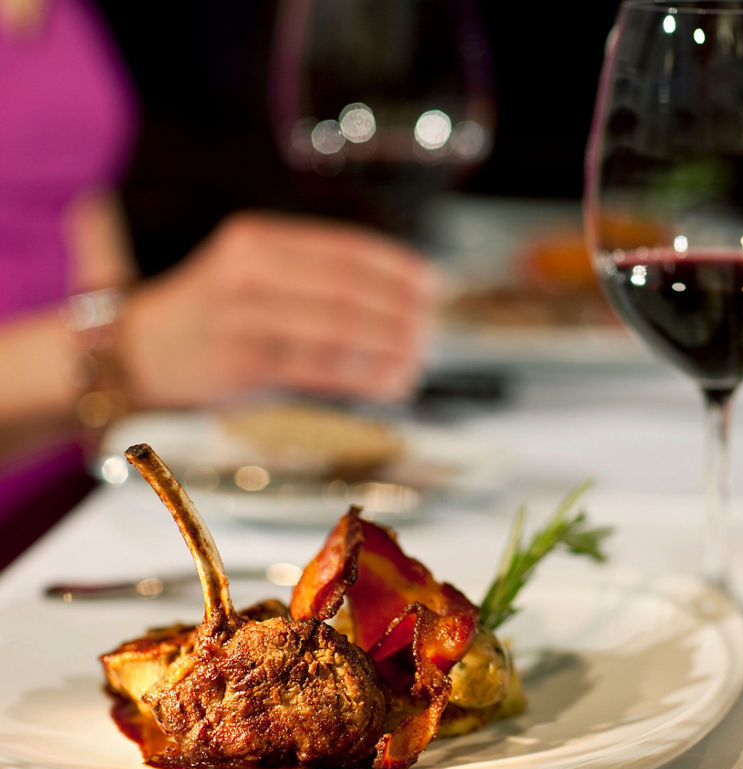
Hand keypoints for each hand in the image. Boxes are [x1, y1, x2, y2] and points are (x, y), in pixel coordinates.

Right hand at [120, 212, 436, 407]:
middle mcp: (247, 269)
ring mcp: (241, 315)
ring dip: (388, 346)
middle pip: (346, 287)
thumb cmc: (214, 315)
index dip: (396, 266)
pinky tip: (391, 382)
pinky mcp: (240, 361)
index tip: (433, 286)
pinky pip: (317, 367)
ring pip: (336, 327)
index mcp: (257, 239)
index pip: (343, 248)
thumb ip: (311, 276)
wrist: (136, 353)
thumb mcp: (252, 273)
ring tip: (419, 359)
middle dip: (399, 310)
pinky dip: (362, 375)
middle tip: (432, 329)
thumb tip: (401, 296)